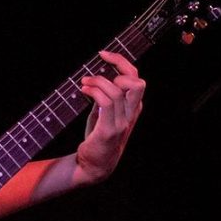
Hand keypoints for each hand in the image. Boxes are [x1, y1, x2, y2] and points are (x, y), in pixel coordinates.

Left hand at [75, 49, 144, 182]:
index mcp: (133, 107)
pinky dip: (94, 92)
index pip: (136, 77)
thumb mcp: (103, 114)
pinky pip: (106, 103)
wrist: (94, 166)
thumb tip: (96, 79)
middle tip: (100, 62)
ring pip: (117, 90)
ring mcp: (122, 123)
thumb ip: (105, 97)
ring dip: (97, 81)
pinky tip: (83, 90)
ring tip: (84, 83)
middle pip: (136, 81)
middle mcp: (131, 114)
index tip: (103, 55)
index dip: (121, 62)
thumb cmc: (98, 138)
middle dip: (119, 65)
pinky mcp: (109, 130)